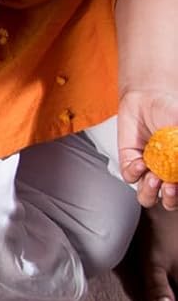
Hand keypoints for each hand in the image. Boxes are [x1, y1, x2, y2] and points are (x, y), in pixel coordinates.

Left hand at [117, 86, 177, 209]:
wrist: (147, 98)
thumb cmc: (171, 113)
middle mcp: (167, 174)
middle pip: (170, 201)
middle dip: (171, 199)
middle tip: (170, 187)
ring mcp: (148, 170)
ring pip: (147, 196)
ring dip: (150, 192)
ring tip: (154, 178)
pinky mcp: (129, 162)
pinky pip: (130, 177)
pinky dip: (135, 172)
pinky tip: (140, 162)